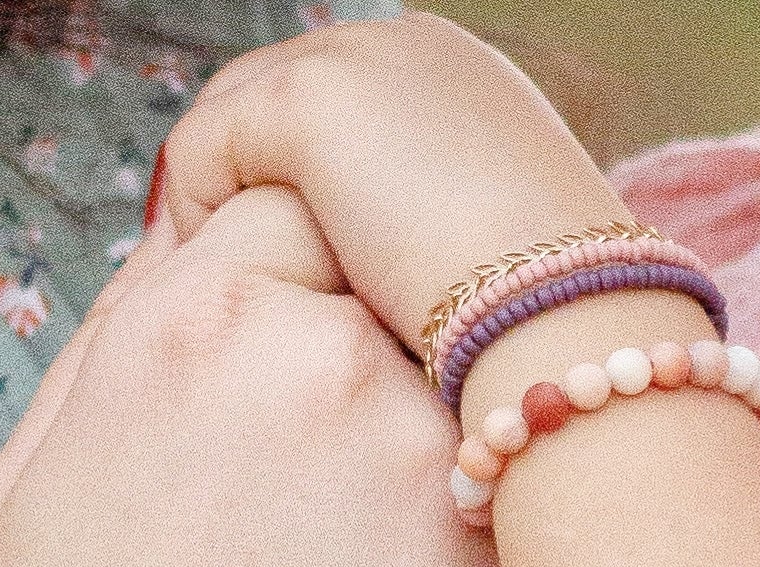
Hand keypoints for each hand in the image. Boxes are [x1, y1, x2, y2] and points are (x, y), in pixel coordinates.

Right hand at [0, 188, 522, 566]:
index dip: (291, 275)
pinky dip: (484, 527)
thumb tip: (191, 282)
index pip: (287, 204)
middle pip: (392, 275)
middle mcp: (321, 361)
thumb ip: (113, 360)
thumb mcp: (16, 509)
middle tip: (331, 467)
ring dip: (432, 435)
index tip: (287, 352)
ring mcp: (437, 464)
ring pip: (467, 379)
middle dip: (368, 342)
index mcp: (183, 327)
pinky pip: (518, 492)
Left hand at [156, 13, 626, 353]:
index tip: (260, 254)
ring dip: (211, 202)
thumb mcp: (489, 258)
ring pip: (230, 121)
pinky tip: (220, 278)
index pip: (329, 105)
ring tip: (214, 285)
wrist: (565, 316)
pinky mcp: (311, 101)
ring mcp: (360, 62)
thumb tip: (380, 277)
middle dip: (233, 178)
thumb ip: (430, 235)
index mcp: (456, 77)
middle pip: (265, 96)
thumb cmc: (541, 326)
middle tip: (208, 268)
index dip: (280, 176)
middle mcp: (409, 48)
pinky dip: (194, 214)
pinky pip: (201, 150)